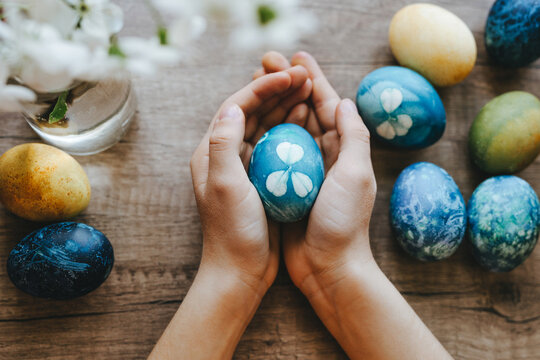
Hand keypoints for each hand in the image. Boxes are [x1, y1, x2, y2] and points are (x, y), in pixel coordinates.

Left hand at [150, 66, 312, 359]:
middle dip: (276, 91)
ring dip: (285, 106)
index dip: (262, 87)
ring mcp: (244, 167)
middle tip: (304, 75)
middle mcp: (225, 155)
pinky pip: (277, 146)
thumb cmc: (232, 231)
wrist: (241, 271)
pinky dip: (291, 130)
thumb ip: (224, 144)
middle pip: (251, 112)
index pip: (236, 107)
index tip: (289, 75)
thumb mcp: (224, 185)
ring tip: (309, 90)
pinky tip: (309, 121)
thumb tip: (234, 106)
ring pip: (266, 126)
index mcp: (211, 152)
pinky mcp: (261, 180)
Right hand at [254, 51, 376, 297]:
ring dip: (275, 104)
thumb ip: (353, 135)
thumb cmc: (343, 222)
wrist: (326, 267)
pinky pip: (274, 152)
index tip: (296, 57)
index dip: (312, 79)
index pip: (328, 105)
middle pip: (306, 111)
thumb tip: (345, 100)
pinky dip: (265, 133)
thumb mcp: (355, 174)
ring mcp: (304, 171)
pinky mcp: (286, 186)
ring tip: (258, 81)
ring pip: (288, 128)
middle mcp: (325, 156)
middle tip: (269, 61)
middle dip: (289, 85)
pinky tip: (251, 120)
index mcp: (345, 150)